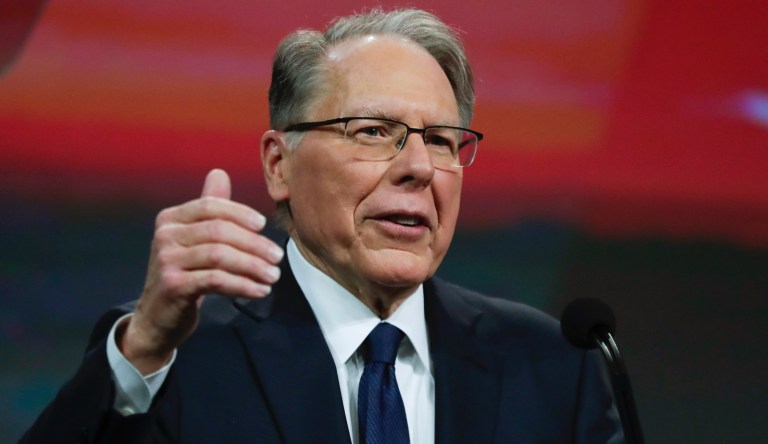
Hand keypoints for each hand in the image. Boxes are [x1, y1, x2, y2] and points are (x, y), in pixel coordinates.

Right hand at [119, 169, 283, 373]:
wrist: (158, 317)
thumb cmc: (183, 274)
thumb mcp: (193, 239)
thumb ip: (209, 210)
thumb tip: (220, 172)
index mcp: (172, 218)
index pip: (211, 206)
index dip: (240, 213)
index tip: (264, 226)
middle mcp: (165, 235)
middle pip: (218, 231)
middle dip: (253, 243)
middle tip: (277, 257)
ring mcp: (166, 260)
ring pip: (219, 256)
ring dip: (252, 266)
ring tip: (273, 276)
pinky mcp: (173, 285)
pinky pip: (215, 280)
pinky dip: (242, 285)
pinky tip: (259, 290)